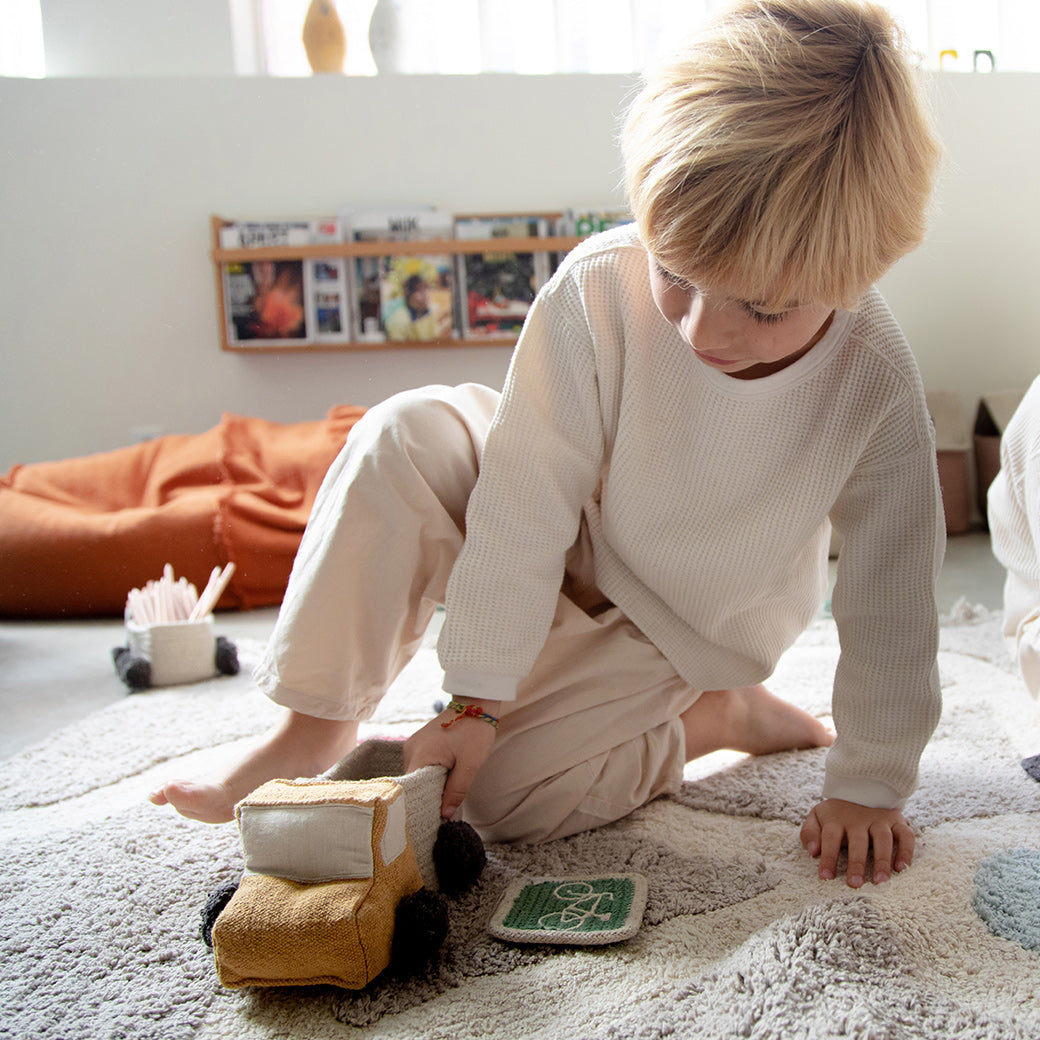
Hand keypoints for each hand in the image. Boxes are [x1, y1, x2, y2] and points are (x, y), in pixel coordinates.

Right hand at [403, 700, 500, 820]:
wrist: (476, 703)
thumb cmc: (474, 731)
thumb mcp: (469, 765)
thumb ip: (456, 791)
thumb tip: (444, 815)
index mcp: (420, 755)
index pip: (411, 790)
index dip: (420, 805)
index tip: (430, 819)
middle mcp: (410, 750)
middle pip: (413, 784)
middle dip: (426, 797)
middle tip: (441, 812)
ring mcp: (413, 745)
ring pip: (417, 775)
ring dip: (429, 786)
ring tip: (443, 798)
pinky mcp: (420, 743)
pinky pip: (421, 766)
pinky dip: (430, 775)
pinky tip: (442, 781)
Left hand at [800, 798, 914, 887]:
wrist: (860, 786)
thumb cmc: (836, 812)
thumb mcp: (817, 817)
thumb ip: (810, 833)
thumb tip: (812, 851)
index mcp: (837, 818)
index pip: (830, 838)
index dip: (828, 857)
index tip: (825, 877)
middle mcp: (859, 819)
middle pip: (858, 841)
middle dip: (856, 863)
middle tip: (854, 884)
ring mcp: (880, 819)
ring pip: (883, 839)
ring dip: (882, 860)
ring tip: (880, 881)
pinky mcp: (897, 821)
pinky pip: (905, 835)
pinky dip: (906, 851)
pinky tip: (901, 868)